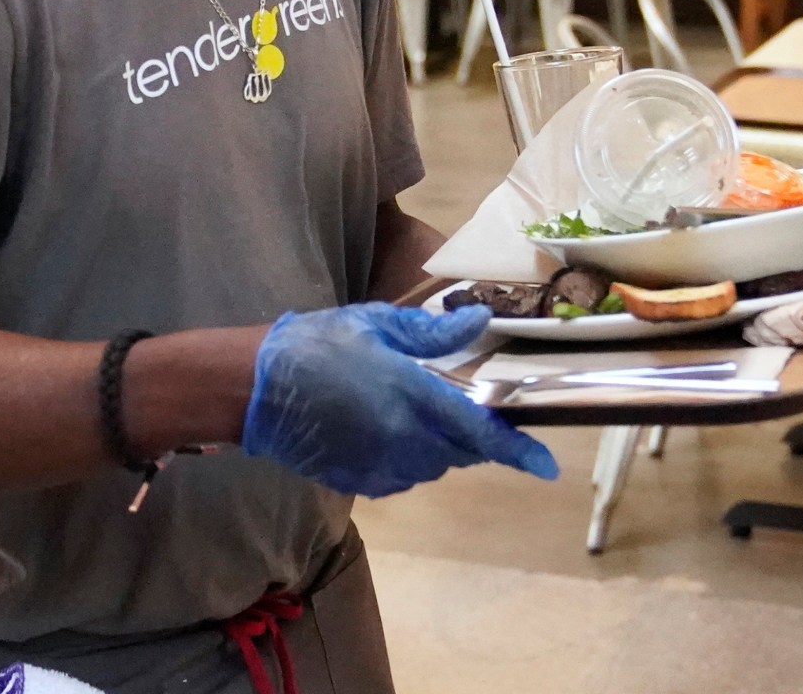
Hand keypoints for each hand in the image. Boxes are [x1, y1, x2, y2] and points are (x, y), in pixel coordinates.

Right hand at [241, 303, 557, 497]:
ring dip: (437, 446)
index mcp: (412, 397)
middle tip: (456, 403)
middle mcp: (403, 440)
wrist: (255, 387)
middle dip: (470, 435)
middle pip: (461, 452)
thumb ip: (432, 333)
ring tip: (409, 410)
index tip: (546, 467)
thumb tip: (478, 321)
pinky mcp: (360, 481)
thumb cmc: (317, 345)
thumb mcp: (377, 323)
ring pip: (432, 466)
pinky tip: (383, 430)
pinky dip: (407, 459)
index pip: (479, 432)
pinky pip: (402, 476)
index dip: (517, 451)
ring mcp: (380, 465)